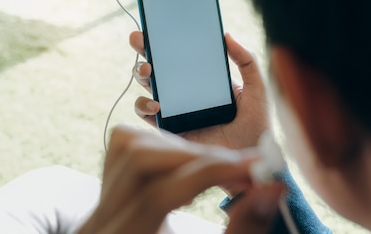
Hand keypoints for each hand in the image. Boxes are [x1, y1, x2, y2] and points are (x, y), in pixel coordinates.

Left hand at [78, 126, 281, 233]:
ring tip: (218, 171)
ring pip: (129, 145)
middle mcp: (98, 226)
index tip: (255, 166)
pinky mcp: (105, 198)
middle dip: (199, 157)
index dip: (211, 173)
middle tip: (245, 168)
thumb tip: (273, 185)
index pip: (158, 193)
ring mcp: (97, 209)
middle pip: (138, 158)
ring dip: (182, 150)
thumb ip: (243, 231)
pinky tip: (190, 173)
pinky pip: (125, 150)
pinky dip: (162, 149)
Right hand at [129, 31, 269, 149]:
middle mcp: (185, 91)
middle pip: (159, 65)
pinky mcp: (169, 129)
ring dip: (141, 75)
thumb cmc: (257, 123)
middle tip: (139, 40)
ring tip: (148, 72)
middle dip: (144, 50)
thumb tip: (226, 34)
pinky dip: (145, 106)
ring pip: (147, 87)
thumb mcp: (257, 87)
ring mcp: (175, 109)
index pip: (181, 54)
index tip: (156, 25)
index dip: (166, 39)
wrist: (250, 158)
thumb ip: (246, 60)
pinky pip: (147, 114)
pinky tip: (156, 104)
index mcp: (204, 78)